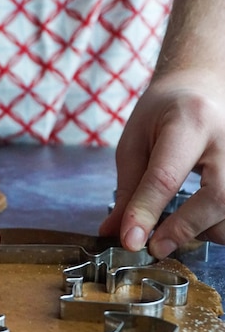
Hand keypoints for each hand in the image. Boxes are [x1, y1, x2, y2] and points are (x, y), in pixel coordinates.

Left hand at [99, 68, 224, 258]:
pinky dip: (216, 225)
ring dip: (202, 231)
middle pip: (217, 197)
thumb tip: (116, 232)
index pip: (166, 175)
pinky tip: (197, 220)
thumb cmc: (166, 111)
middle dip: (184, 228)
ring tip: (174, 228)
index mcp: (190, 121)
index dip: (146, 212)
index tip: (130, 241)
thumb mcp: (136, 140)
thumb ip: (128, 188)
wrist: (204, 85)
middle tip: (154, 246)